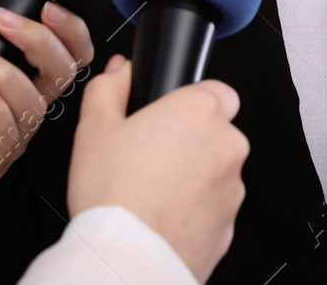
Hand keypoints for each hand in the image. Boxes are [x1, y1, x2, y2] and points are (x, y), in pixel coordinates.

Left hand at [0, 0, 93, 188]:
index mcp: (17, 66)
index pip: (68, 51)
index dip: (70, 30)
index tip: (47, 8)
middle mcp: (18, 99)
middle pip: (63, 76)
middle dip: (40, 44)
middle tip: (4, 23)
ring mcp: (4, 132)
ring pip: (34, 106)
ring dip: (6, 77)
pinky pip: (7, 138)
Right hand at [67, 56, 247, 282]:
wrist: (127, 257)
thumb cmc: (113, 195)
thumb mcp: (93, 128)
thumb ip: (108, 89)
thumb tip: (119, 71)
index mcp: (199, 111)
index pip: (214, 90)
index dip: (187, 104)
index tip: (165, 120)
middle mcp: (226, 145)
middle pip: (213, 133)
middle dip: (187, 143)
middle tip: (148, 159)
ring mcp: (233, 187)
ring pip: (215, 172)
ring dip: (192, 178)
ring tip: (150, 193)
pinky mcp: (230, 225)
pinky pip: (212, 209)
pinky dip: (194, 212)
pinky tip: (161, 218)